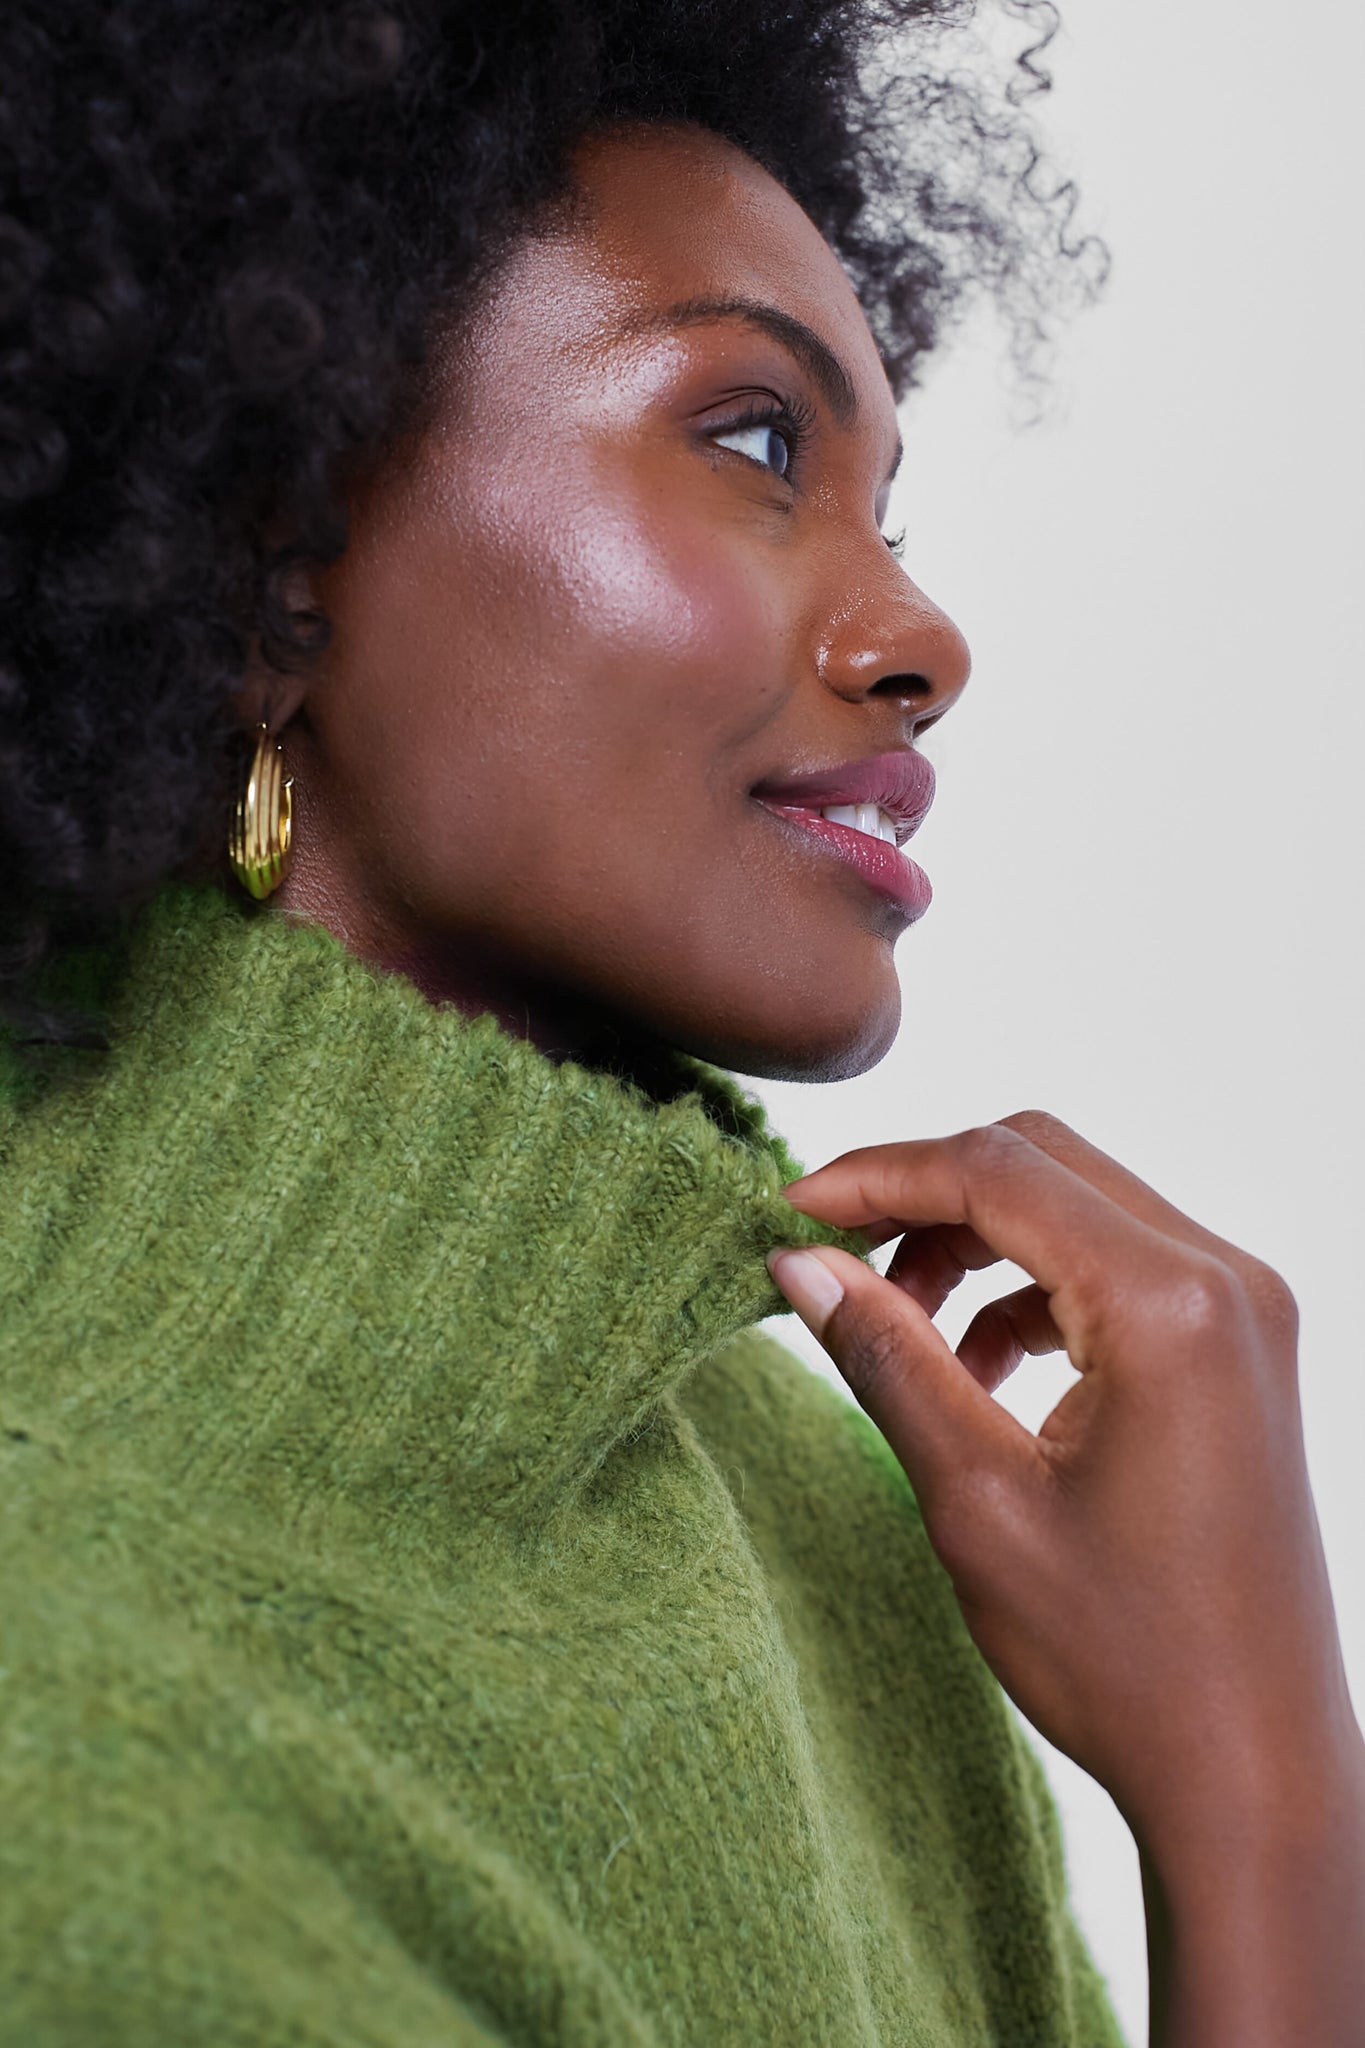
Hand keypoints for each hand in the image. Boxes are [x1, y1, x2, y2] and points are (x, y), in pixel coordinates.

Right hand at [767, 1112, 1360, 1860]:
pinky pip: (1114, 1269)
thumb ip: (886, 1358)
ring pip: (1075, 1207)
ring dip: (974, 1246)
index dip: (878, 1177)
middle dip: (924, 1197)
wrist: (1255, 1769)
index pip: (997, 1171)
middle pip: (1041, 1161)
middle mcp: (1224, 1280)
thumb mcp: (977, 1500)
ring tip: (901, 1332)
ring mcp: (1242, 1311)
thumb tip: (800, 1263)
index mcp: (1171, 1305)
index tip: (789, 1211)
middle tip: (833, 1260)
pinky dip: (1030, 1294)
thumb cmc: (1128, 1658)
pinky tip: (974, 1374)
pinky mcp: (1238, 1349)